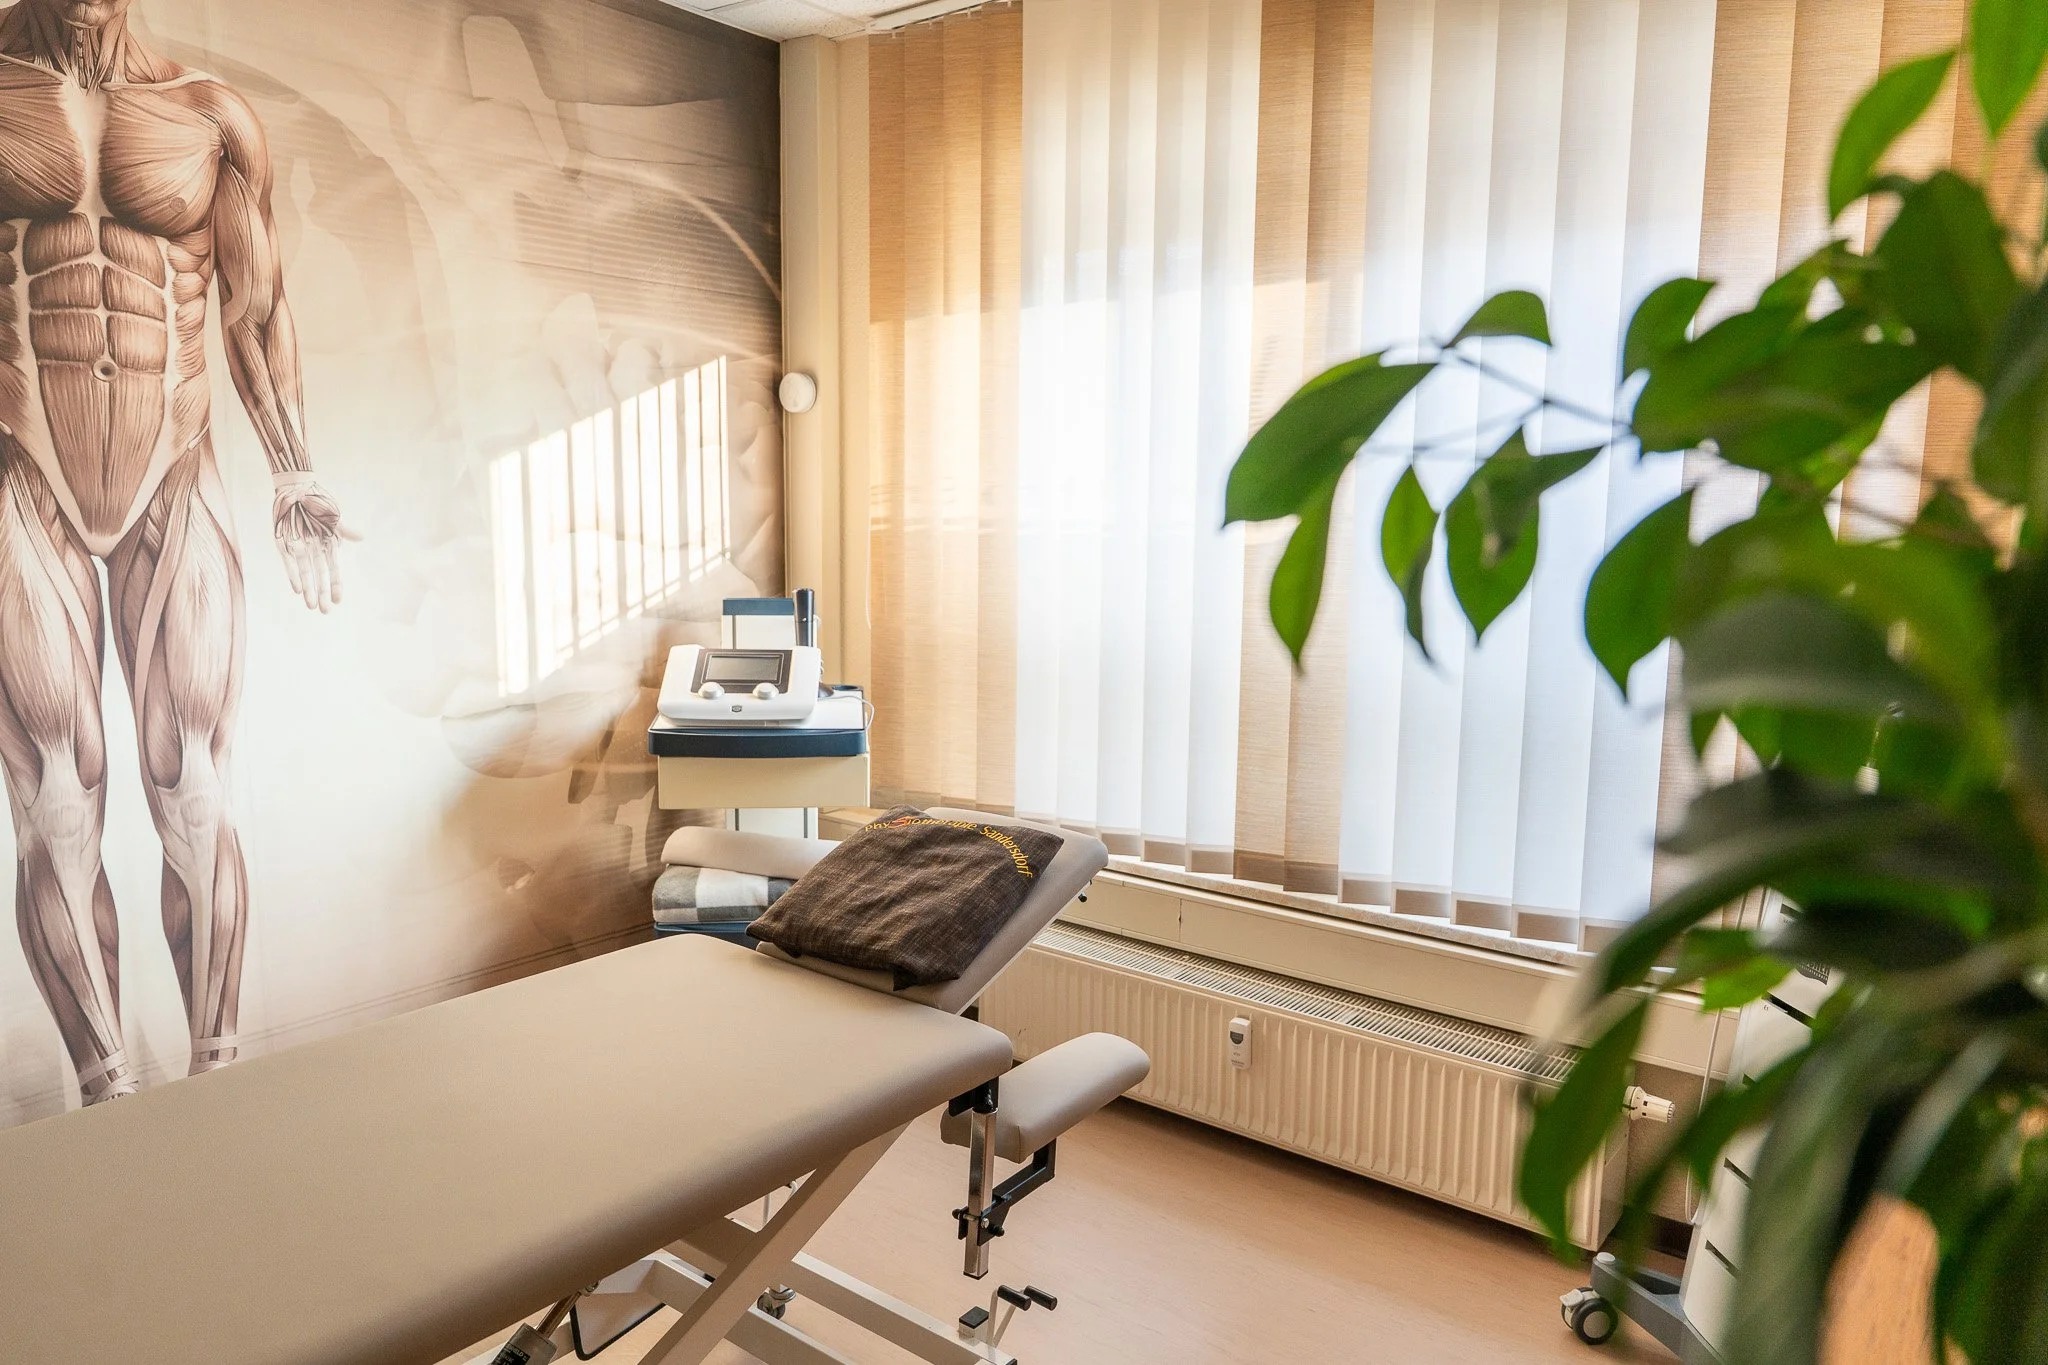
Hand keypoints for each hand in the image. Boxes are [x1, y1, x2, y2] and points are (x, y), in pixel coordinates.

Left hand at [271, 473, 360, 612]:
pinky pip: (289, 563)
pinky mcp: (284, 544)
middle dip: (323, 593)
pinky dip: (293, 575)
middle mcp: (314, 550)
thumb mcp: (333, 516)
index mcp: (328, 545)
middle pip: (320, 576)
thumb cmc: (317, 501)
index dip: (336, 585)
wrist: (295, 489)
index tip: (339, 600)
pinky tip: (297, 589)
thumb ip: (344, 530)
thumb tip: (361, 538)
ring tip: (311, 606)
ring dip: (309, 590)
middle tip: (325, 611)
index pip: (334, 570)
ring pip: (305, 574)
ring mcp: (299, 548)